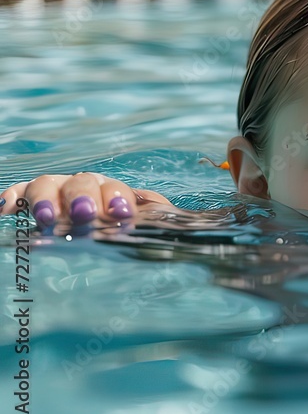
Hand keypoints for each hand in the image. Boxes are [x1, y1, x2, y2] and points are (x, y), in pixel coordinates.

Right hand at [0, 173, 172, 226]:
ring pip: (47, 184)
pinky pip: (20, 192)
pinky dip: (12, 196)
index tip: (123, 214)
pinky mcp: (33, 200)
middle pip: (82, 182)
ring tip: (48, 219)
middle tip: (86, 215)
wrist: (112, 232)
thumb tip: (184, 226)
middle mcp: (86, 186)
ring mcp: (58, 191)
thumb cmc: (129, 231)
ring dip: (47, 199)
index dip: (118, 198)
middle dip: (83, 197)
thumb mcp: (151, 226)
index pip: (115, 188)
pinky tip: (5, 209)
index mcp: (115, 191)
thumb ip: (162, 220)